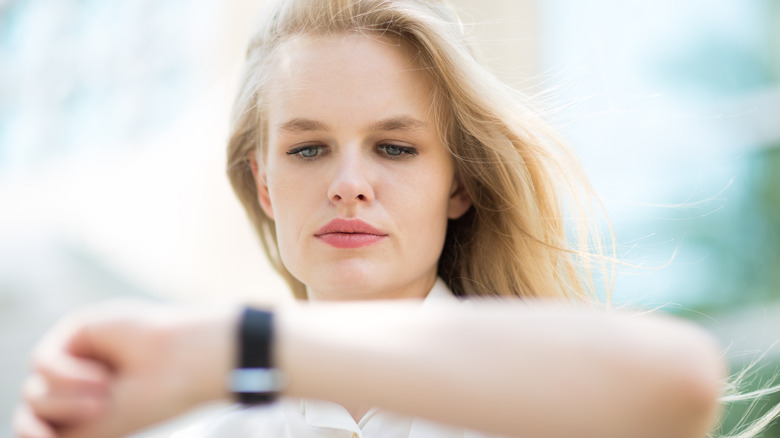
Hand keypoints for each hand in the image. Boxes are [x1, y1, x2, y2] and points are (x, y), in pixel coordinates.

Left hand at [14, 300, 238, 437]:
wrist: (183, 364)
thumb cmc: (152, 398)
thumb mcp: (97, 430)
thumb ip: (53, 434)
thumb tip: (23, 431)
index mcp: (85, 410)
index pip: (36, 425)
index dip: (32, 433)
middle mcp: (77, 385)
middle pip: (33, 408)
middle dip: (63, 413)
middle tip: (104, 407)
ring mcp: (75, 358)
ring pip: (35, 389)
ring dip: (67, 399)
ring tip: (106, 392)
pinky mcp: (76, 332)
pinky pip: (43, 361)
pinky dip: (67, 375)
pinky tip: (102, 375)